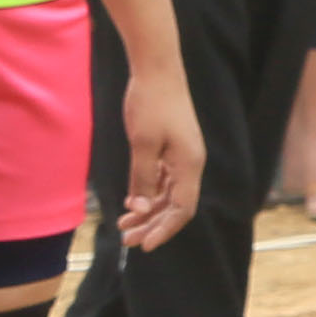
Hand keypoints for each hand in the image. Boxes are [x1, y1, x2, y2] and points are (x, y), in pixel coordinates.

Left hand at [115, 52, 202, 250]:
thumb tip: (141, 207)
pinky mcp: (173, 148)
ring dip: (148, 211)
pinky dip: (149, 193)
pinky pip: (164, 179)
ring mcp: (183, 156)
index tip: (144, 245)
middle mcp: (190, 164)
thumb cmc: (151, 104)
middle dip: (152, 225)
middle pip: (176, 206)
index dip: (164, 230)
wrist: (158, 70)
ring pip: (168, 194)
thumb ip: (143, 177)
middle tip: (126, 240)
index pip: (182, 210)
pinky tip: (133, 200)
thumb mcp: (143, 143)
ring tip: (125, 224)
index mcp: (189, 165)